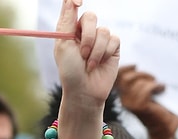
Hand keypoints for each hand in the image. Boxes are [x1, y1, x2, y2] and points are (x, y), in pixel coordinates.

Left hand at [52, 0, 120, 138]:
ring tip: (89, 64)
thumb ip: (67, 21)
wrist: (84, 91)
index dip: (75, 1)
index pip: (73, 8)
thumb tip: (71, 0)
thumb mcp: (64, 45)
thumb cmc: (70, 71)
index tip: (78, 2)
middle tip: (82, 52)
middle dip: (87, 35)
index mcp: (70, 30)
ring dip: (95, 49)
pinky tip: (99, 64)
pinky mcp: (113, 48)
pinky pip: (113, 40)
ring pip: (103, 31)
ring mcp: (101, 40)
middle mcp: (86, 32)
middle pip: (91, 17)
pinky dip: (105, 53)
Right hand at [115, 65, 177, 138]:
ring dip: (150, 81)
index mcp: (125, 94)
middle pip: (126, 78)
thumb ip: (143, 80)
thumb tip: (141, 65)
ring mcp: (131, 104)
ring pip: (137, 83)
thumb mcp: (149, 90)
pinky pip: (145, 89)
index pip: (119, 78)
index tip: (136, 64)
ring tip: (159, 85)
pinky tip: (161, 88)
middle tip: (153, 77)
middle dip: (141, 74)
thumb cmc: (160, 107)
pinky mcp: (140, 106)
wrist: (166, 126)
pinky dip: (155, 86)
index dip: (125, 69)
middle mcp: (125, 99)